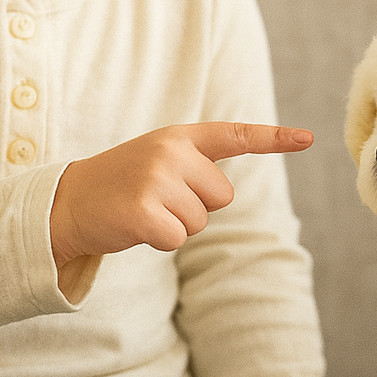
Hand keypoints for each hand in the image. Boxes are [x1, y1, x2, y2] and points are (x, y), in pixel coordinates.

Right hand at [50, 122, 312, 266]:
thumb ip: (194, 167)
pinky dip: (159, 241)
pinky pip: (177, 239)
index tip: (308, 138)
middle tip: (156, 199)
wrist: (67, 201)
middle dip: (195, 206)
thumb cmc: (122, 185)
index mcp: (180, 137)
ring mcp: (156, 178)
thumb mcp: (159, 161)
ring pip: (200, 221)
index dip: (275, 138)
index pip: (236, 135)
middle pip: (222, 197)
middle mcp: (172, 152)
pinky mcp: (143, 210)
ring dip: (174, 225)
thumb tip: (224, 194)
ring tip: (143, 209)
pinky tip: (134, 226)